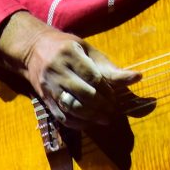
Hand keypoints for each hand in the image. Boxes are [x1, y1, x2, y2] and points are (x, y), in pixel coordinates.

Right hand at [0, 12, 139, 127]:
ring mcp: (49, 86)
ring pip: (72, 107)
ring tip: (105, 119)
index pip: (93, 77)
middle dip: (102, 105)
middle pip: (84, 94)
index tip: (115, 97)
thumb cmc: (66, 47)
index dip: (107, 90)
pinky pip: (62, 116)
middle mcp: (57, 70)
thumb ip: (108, 66)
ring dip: (92, 116)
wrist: (33, 49)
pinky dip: (78, 122)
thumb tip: (136, 78)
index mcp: (70, 53)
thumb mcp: (87, 49)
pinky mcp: (45, 98)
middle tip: (113, 111)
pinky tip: (89, 122)